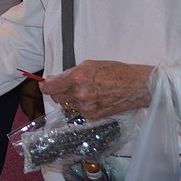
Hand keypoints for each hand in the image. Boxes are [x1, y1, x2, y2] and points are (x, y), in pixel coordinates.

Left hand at [38, 60, 153, 119]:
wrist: (136, 86)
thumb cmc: (116, 72)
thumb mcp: (90, 64)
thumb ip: (70, 73)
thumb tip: (54, 79)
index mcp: (77, 77)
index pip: (50, 87)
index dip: (45, 86)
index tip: (44, 84)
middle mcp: (80, 94)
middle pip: (56, 97)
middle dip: (57, 91)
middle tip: (65, 85)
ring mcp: (86, 107)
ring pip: (66, 105)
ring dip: (69, 98)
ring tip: (83, 90)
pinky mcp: (93, 116)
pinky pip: (78, 111)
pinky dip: (80, 106)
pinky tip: (91, 98)